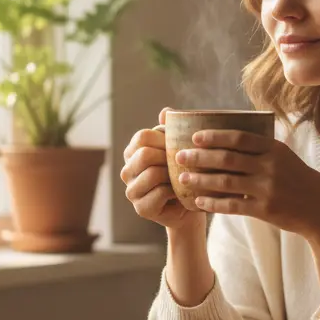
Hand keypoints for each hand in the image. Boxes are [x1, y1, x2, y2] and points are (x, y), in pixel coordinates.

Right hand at [121, 107, 204, 229]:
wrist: (192, 204)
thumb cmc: (184, 172)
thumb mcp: (179, 148)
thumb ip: (171, 129)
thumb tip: (166, 111)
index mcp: (133, 152)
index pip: (143, 136)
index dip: (164, 139)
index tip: (179, 146)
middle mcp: (127, 170)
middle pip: (144, 154)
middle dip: (168, 158)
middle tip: (183, 164)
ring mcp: (131, 191)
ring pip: (152, 173)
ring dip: (173, 175)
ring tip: (182, 178)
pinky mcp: (141, 208)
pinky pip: (160, 192)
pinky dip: (175, 191)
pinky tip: (181, 192)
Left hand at [173, 129, 319, 239]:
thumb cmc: (296, 178)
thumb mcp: (283, 156)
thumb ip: (259, 148)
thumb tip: (225, 137)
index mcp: (274, 149)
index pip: (239, 138)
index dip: (215, 136)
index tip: (195, 137)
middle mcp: (270, 167)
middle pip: (228, 159)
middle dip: (200, 157)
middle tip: (180, 156)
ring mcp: (267, 189)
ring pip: (226, 182)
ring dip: (201, 179)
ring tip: (183, 177)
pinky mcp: (264, 210)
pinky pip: (232, 205)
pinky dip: (213, 203)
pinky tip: (198, 201)